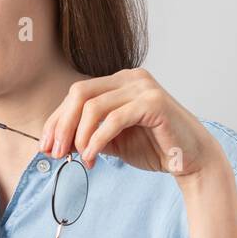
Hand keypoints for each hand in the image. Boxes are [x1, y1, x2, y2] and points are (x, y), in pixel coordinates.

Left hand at [38, 68, 224, 178]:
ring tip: (78, 158)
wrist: (191, 159)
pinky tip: (92, 157)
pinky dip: (97, 140)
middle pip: (79, 94)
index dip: (56, 120)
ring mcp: (143, 87)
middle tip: (55, 152)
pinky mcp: (154, 103)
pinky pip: (114, 119)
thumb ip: (88, 135)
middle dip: (62, 125)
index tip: (45, 146)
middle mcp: (130, 78)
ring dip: (79, 135)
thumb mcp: (112, 140)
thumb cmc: (154, 147)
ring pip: (93, 106)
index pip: (76, 94)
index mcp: (119, 82)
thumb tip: (55, 143)